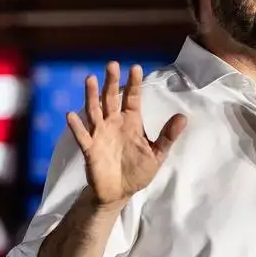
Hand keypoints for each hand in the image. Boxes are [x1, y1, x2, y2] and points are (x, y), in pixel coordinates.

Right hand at [67, 62, 186, 208]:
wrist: (120, 192)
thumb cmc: (138, 171)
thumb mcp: (157, 154)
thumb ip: (167, 136)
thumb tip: (183, 117)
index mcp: (131, 122)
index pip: (132, 99)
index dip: (133, 84)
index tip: (135, 67)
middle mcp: (114, 123)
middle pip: (111, 99)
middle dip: (111, 82)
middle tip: (112, 64)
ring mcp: (100, 134)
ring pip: (94, 111)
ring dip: (91, 96)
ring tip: (90, 79)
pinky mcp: (90, 149)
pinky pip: (82, 136)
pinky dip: (76, 126)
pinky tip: (71, 115)